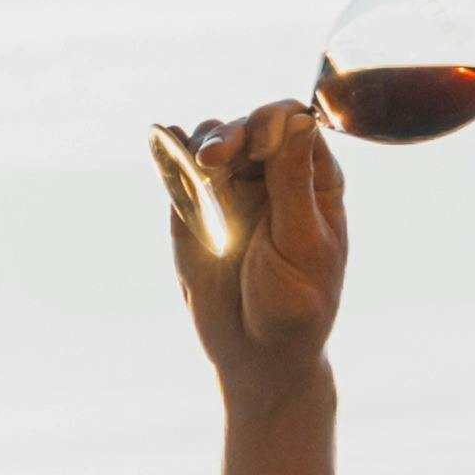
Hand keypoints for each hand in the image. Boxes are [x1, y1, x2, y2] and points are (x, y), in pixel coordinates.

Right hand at [148, 101, 347, 390]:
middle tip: (215, 160)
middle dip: (233, 135)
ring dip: (203, 144)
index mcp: (312, 180)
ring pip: (214, 142)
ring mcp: (231, 190)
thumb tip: (296, 120)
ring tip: (199, 165)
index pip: (296, 124)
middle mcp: (272, 176)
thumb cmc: (293, 306)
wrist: (255, 354)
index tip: (258, 147)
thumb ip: (294, 184)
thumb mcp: (301, 245)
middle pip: (251, 126)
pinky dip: (170, 154)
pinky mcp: (193, 209)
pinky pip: (180, 171)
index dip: (275, 123)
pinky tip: (161, 141)